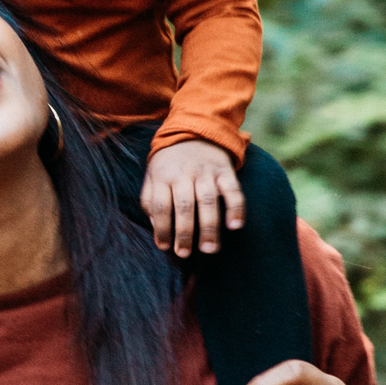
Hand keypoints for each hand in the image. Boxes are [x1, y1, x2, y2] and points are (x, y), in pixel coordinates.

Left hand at [140, 139, 244, 256]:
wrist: (195, 131)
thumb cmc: (170, 163)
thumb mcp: (152, 175)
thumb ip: (150, 200)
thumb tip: (156, 228)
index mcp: (163, 175)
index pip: (159, 204)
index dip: (161, 227)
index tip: (164, 246)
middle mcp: (184, 173)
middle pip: (184, 205)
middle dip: (185, 232)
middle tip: (185, 253)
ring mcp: (206, 171)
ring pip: (208, 201)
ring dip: (209, 227)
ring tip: (209, 249)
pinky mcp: (225, 170)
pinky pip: (233, 190)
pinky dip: (236, 208)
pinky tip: (235, 226)